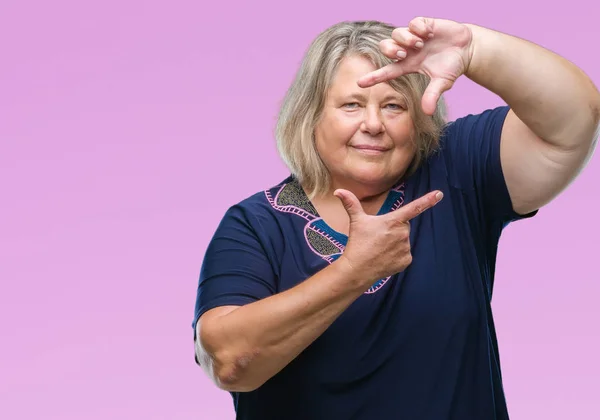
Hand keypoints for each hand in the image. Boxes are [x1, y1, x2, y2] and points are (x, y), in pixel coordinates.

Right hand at [334, 188, 442, 284]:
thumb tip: (338, 190)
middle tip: (378, 236)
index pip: (414, 208)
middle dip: (394, 229)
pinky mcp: (407, 260)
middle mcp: (403, 233)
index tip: (439, 194)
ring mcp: (406, 248)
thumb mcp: (356, 221)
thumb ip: (350, 203)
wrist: (358, 269)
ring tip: (380, 248)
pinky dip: (397, 255)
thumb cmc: (357, 243)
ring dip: (395, 242)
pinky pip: (405, 253)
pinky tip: (385, 257)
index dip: (427, 200)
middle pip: (403, 226)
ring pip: (404, 240)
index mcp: (393, 221)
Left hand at [358, 17, 473, 115]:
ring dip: (405, 39)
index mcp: (409, 65)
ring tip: (420, 44)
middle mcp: (408, 51)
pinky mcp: (424, 24)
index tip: (360, 83)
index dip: (373, 77)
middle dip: (391, 51)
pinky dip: (418, 27)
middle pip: (386, 48)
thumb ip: (433, 95)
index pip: (387, 72)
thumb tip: (428, 112)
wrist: (467, 49)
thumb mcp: (442, 83)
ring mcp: (415, 37)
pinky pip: (413, 22)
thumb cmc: (452, 67)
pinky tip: (429, 33)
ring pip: (396, 33)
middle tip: (403, 54)